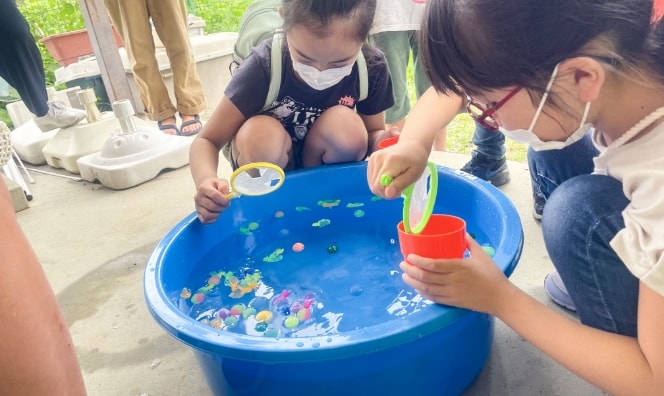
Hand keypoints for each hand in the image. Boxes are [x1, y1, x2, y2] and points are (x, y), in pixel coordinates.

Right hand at [194, 177, 230, 223]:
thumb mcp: (221, 182)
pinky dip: (212, 220)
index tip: (228, 201)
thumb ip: (224, 187)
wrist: (206, 187)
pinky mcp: (198, 213)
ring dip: (217, 214)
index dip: (224, 200)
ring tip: (221, 210)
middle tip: (226, 206)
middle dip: (222, 207)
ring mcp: (197, 206)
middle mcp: (198, 197)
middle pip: (212, 206)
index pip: (215, 195)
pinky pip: (204, 220)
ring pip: (208, 215)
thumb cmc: (215, 185)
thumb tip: (225, 195)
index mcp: (203, 188)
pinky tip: (216, 214)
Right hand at [366, 138, 429, 198]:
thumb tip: (388, 194)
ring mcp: (373, 158)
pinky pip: (371, 178)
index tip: (399, 191)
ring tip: (394, 181)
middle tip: (398, 187)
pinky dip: (379, 181)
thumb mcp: (414, 174)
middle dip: (385, 191)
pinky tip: (388, 176)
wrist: (411, 145)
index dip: (387, 193)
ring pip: (371, 183)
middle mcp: (378, 158)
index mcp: (390, 162)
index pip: (379, 186)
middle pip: (374, 186)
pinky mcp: (371, 159)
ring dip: (382, 187)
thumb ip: (400, 184)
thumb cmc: (416, 160)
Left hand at [399, 234, 514, 314]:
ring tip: (404, 276)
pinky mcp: (452, 302)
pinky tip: (417, 287)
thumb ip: (470, 243)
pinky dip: (422, 293)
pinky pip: (433, 298)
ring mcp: (451, 293)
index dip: (419, 261)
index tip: (409, 256)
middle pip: (426, 277)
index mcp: (459, 267)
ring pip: (427, 288)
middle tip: (402, 265)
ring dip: (413, 282)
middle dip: (410, 271)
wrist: (500, 298)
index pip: (433, 264)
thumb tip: (461, 232)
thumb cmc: (492, 275)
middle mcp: (452, 281)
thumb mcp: (481, 255)